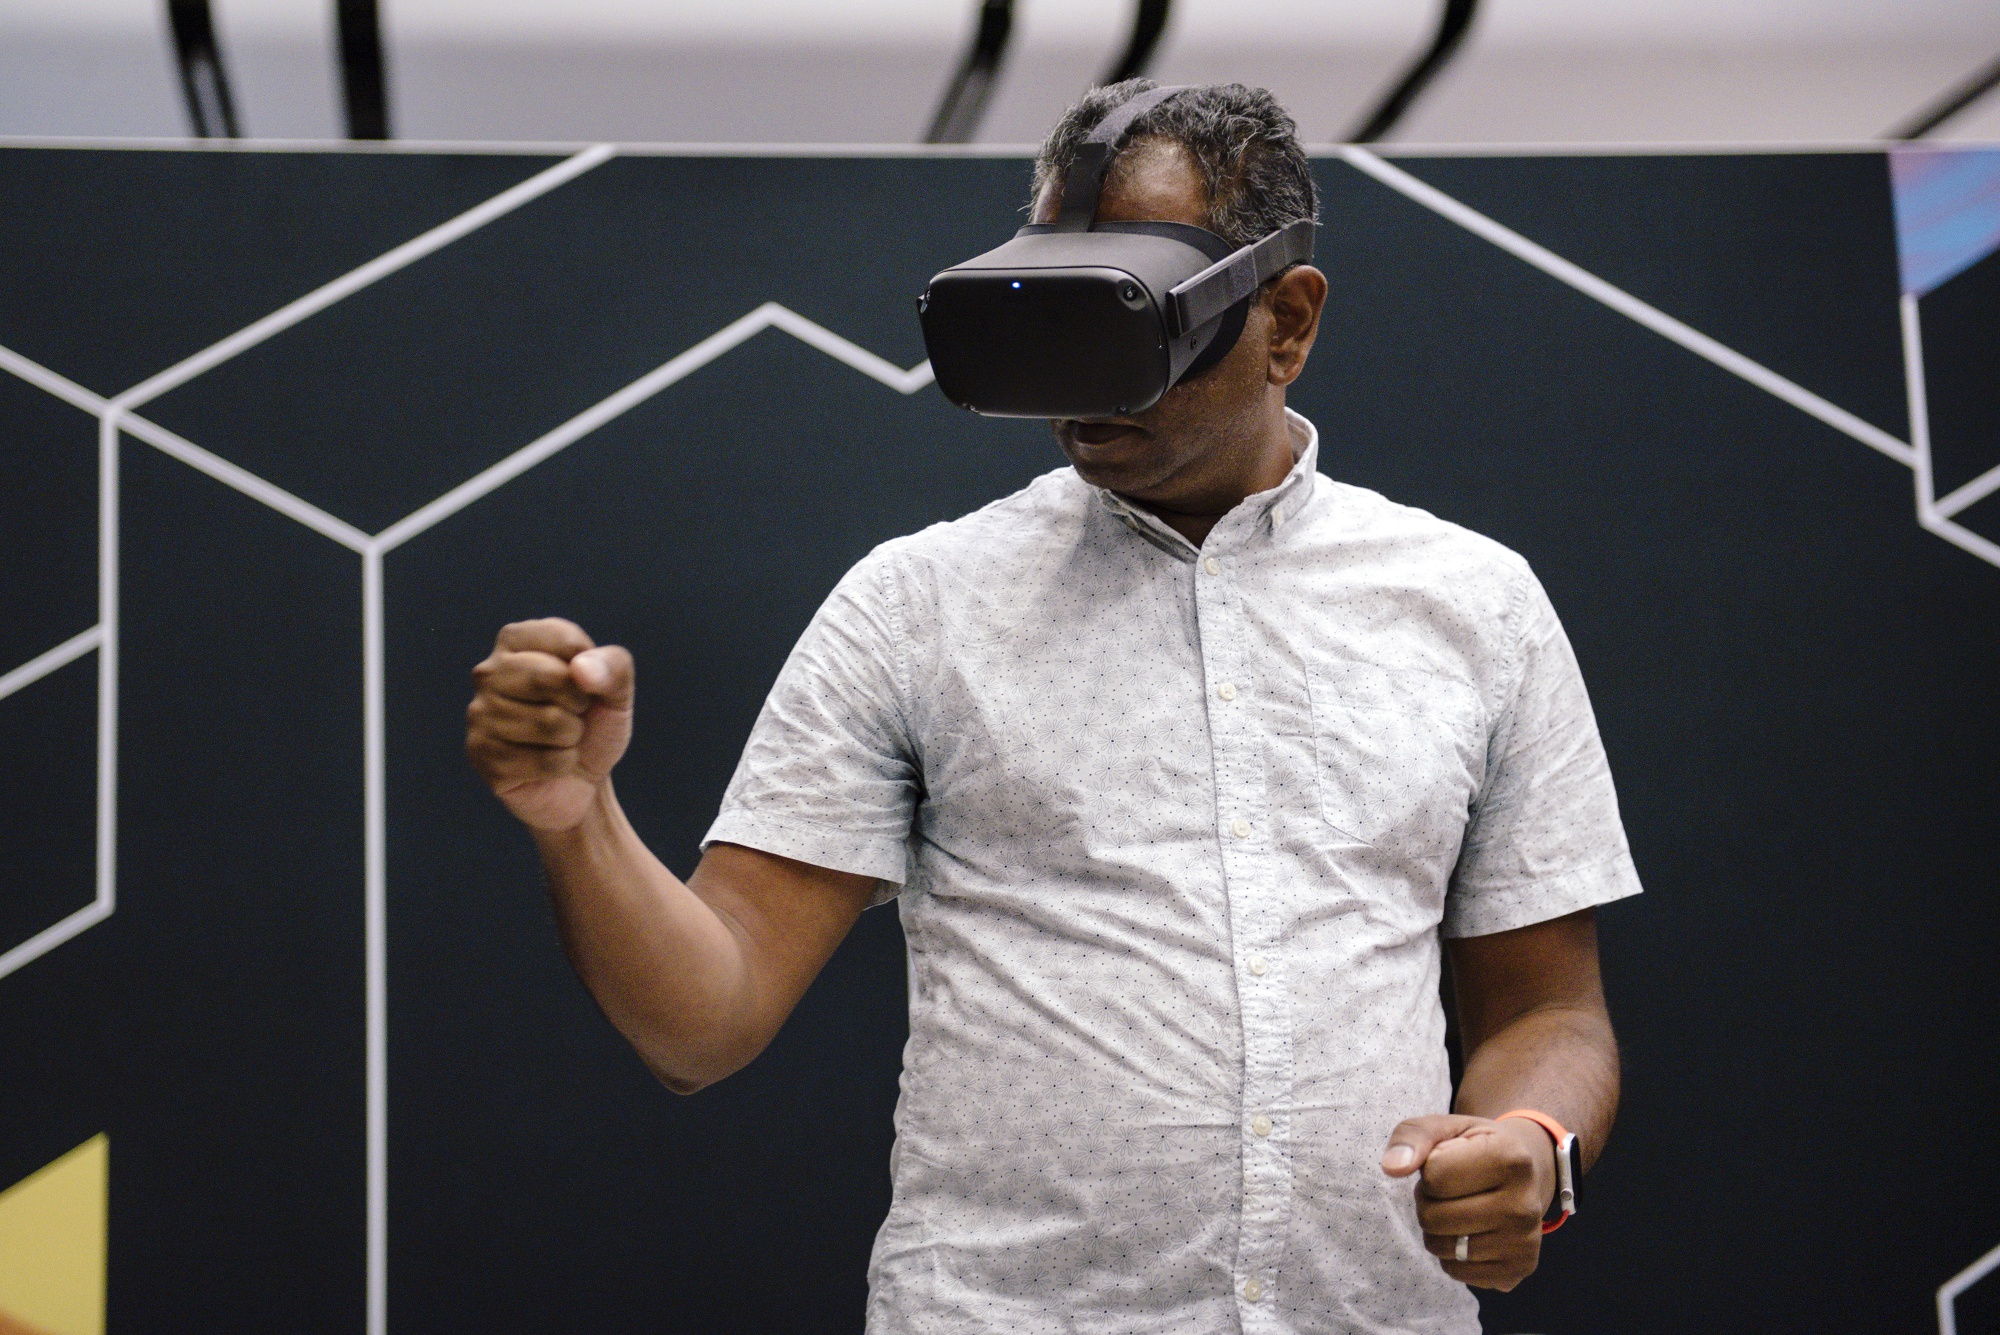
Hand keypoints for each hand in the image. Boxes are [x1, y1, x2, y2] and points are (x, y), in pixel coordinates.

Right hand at [467, 618, 633, 831]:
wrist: (581, 781)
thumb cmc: (593, 725)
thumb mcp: (617, 691)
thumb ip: (614, 667)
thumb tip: (580, 669)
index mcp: (518, 640)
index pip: (567, 641)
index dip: (592, 671)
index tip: (584, 686)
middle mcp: (489, 670)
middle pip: (551, 678)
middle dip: (579, 705)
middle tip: (573, 716)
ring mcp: (479, 711)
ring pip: (549, 722)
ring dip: (571, 738)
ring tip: (559, 739)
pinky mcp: (479, 751)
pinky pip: (543, 760)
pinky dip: (561, 765)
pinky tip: (547, 765)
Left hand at [1380, 1113, 1555, 1291]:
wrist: (1525, 1174)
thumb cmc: (1476, 1147)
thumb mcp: (1445, 1127)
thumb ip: (1412, 1136)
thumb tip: (1392, 1167)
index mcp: (1510, 1158)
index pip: (1434, 1177)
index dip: (1428, 1169)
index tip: (1449, 1162)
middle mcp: (1524, 1205)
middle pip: (1432, 1217)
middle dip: (1428, 1200)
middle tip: (1450, 1189)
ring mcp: (1524, 1242)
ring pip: (1441, 1247)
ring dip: (1436, 1228)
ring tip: (1459, 1207)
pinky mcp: (1518, 1269)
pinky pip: (1456, 1271)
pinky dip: (1451, 1254)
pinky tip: (1471, 1231)